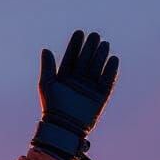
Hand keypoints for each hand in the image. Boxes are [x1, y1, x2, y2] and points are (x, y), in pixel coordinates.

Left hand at [32, 29, 119, 159]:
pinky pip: (108, 81)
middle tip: (94, 36)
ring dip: (100, 55)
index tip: (79, 33)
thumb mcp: (47, 85)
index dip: (75, 45)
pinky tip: (113, 59)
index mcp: (65, 78)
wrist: (63, 127)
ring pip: (97, 67)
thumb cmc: (52, 107)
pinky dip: (111, 70)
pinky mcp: (101, 96)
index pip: (71, 57)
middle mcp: (78, 81)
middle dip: (90, 47)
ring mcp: (90, 88)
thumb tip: (45, 49)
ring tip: (103, 45)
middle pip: (86, 60)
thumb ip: (48, 67)